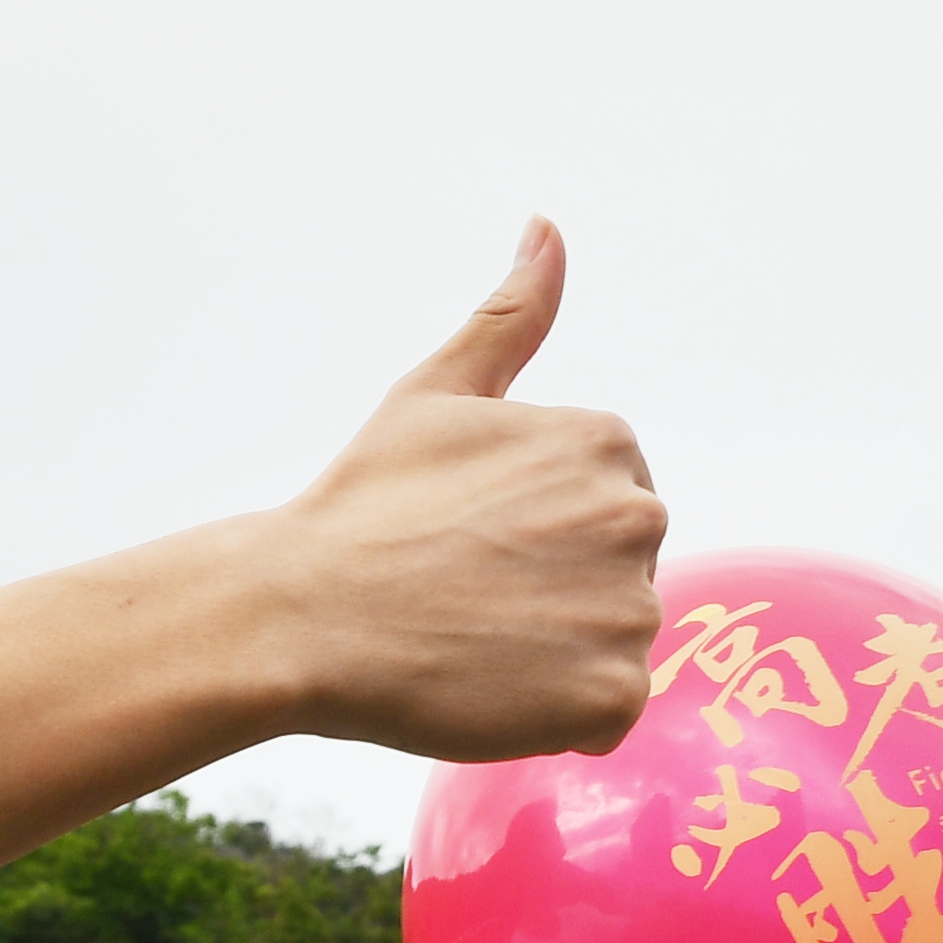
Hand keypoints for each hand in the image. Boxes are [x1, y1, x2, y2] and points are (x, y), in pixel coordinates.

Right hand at [268, 220, 670, 759]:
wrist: (304, 614)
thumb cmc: (360, 502)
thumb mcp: (435, 391)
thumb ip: (511, 316)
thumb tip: (548, 228)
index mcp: (605, 442)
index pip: (603, 507)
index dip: (533, 533)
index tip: (468, 541)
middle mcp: (637, 515)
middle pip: (617, 573)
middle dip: (555, 589)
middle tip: (465, 595)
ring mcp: (630, 607)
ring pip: (613, 642)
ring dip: (556, 654)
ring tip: (472, 640)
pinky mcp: (613, 692)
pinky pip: (609, 712)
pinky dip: (560, 715)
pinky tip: (490, 687)